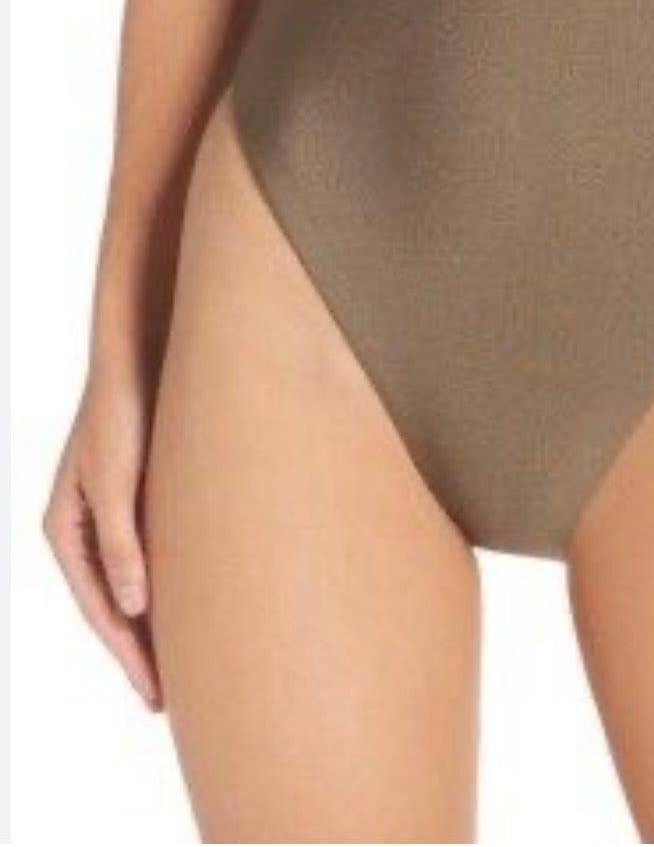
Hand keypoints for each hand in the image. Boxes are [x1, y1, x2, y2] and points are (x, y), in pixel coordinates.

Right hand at [43, 363, 161, 709]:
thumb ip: (121, 542)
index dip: (127, 655)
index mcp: (65, 527)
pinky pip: (152, 554)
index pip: (98, 608)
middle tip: (170, 700)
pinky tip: (192, 602)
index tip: (156, 696)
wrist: (144, 349)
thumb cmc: (124, 407)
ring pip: (133, 581)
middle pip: (112, 603)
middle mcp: (86, 524)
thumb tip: (132, 607)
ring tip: (184, 666)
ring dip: (154, 622)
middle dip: (139, 651)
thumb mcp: (117, 477)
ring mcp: (114, 510)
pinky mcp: (142, 493)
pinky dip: (168, 584)